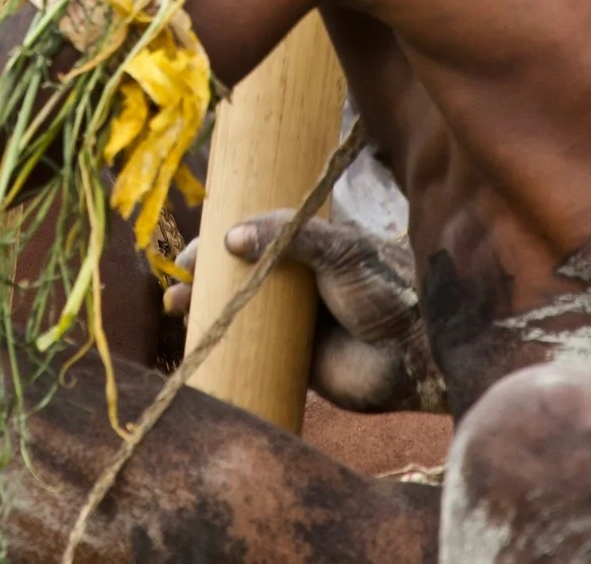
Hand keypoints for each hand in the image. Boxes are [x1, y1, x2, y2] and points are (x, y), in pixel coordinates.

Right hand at [164, 210, 447, 413]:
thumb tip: (230, 237)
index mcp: (308, 244)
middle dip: (201, 274)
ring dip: (202, 306)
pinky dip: (220, 344)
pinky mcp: (293, 357)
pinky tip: (194, 341)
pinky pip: (249, 349)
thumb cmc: (386, 289)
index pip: (252, 233)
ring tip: (175, 307)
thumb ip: (290, 235)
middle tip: (177, 283)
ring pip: (237, 307)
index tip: (192, 251)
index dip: (218, 239)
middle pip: (236, 271)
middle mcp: (295, 278)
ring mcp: (292, 318)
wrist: (415, 352)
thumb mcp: (340, 249)